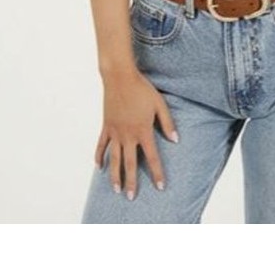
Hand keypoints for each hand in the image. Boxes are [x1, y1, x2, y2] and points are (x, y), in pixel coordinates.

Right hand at [94, 71, 178, 200]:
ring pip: (114, 158)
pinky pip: (102, 145)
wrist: (120, 77)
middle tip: (131, 197)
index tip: (160, 186)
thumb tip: (175, 140)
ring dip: (114, 175)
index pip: (152, 157)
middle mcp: (128, 135)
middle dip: (131, 182)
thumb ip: (167, 123)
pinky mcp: (106, 126)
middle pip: (130, 163)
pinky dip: (100, 157)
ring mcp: (115, 132)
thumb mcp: (160, 105)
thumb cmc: (142, 89)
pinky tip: (99, 167)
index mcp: (143, 131)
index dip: (156, 173)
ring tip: (116, 189)